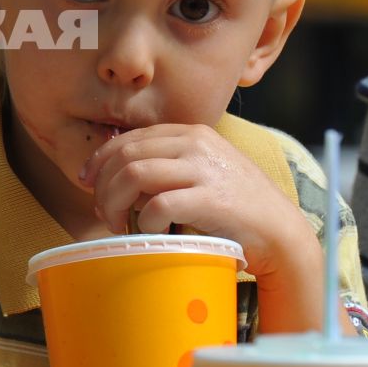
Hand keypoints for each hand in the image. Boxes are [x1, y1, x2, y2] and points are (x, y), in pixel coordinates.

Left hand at [80, 124, 322, 318]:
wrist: (280, 232)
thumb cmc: (237, 209)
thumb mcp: (203, 172)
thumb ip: (168, 166)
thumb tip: (119, 178)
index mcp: (192, 133)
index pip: (129, 138)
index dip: (100, 160)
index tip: (87, 182)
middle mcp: (196, 144)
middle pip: (124, 154)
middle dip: (103, 186)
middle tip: (103, 212)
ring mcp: (203, 169)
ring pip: (133, 174)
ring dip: (115, 203)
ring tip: (119, 224)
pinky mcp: (210, 199)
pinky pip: (158, 205)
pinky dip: (145, 222)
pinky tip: (151, 233)